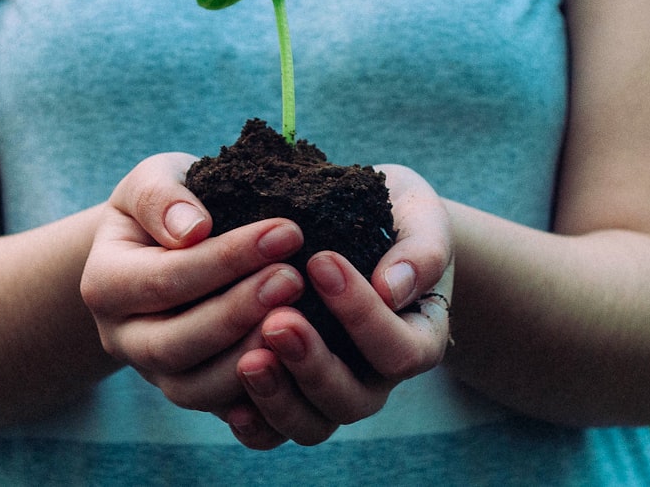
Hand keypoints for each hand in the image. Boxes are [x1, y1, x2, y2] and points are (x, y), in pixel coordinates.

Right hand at [80, 152, 306, 416]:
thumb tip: (193, 229)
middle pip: (175, 344)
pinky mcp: (194, 394)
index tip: (286, 232)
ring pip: (197, 389)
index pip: (165, 279)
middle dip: (239, 312)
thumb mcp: (153, 180)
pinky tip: (299, 364)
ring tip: (302, 319)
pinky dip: (261, 398)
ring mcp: (156, 374)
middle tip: (294, 278)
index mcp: (106, 284)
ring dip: (251, 356)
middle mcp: (122, 338)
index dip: (226, 260)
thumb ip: (162, 197)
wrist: (164, 246)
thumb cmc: (167, 205)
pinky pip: (224, 413)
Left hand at [228, 164, 453, 448]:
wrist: (363, 224)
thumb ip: (420, 250)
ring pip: (311, 425)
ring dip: (278, 396)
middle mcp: (377, 378)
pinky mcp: (291, 396)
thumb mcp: (420, 217)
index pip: (399, 350)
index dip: (362, 315)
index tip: (321, 261)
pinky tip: (230, 400)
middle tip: (278, 319)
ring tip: (248, 358)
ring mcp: (332, 393)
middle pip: (352, 400)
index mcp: (418, 338)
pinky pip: (273, 433)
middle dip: (313, 363)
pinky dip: (253, 423)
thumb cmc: (396, 216)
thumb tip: (392, 288)